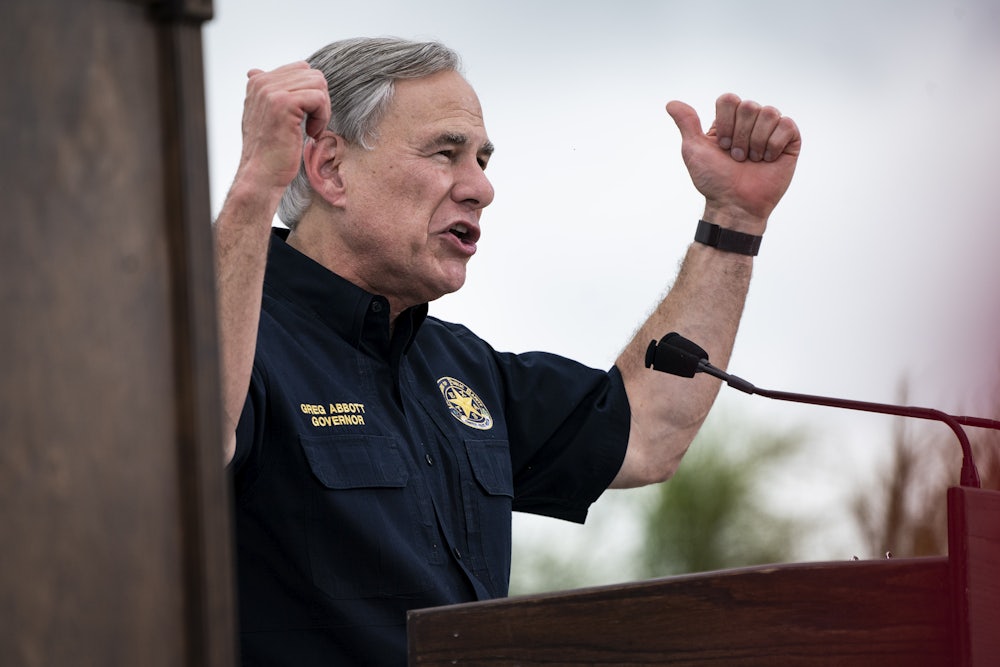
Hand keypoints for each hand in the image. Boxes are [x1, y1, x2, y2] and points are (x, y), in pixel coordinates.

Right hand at [235, 61, 331, 193]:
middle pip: (313, 75)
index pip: (301, 70)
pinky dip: (322, 117)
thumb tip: (256, 71)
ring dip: (322, 110)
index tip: (304, 117)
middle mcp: (262, 81)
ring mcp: (271, 91)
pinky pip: (319, 98)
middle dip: (320, 101)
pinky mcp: (283, 103)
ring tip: (311, 130)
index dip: (311, 94)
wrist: (261, 174)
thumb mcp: (264, 115)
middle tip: (312, 125)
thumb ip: (267, 93)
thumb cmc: (268, 150)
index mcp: (258, 81)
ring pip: (318, 84)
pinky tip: (311, 133)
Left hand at [667, 93, 800, 231]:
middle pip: (749, 106)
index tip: (721, 146)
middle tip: (737, 158)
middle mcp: (750, 122)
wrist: (735, 204)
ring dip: (756, 142)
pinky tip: (768, 159)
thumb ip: (686, 123)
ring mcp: (771, 130)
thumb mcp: (693, 150)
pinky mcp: (790, 140)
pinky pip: (787, 124)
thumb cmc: (714, 180)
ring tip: (752, 160)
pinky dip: (774, 145)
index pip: (729, 99)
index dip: (725, 123)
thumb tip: (671, 103)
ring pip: (769, 113)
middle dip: (740, 137)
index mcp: (729, 121)